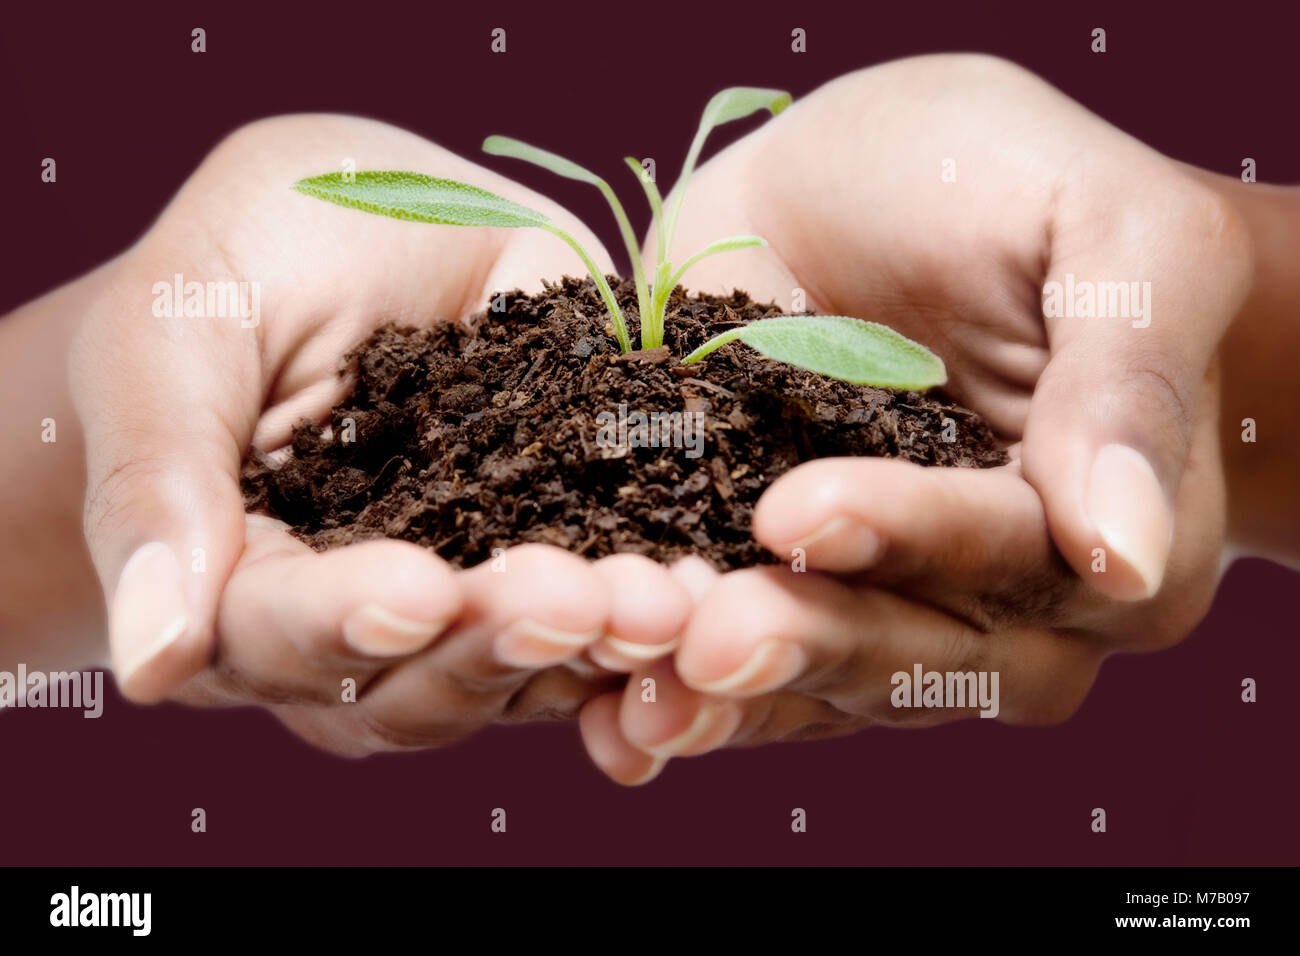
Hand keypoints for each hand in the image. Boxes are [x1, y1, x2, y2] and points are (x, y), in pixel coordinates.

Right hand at [68, 114, 688, 750]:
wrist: (344, 228)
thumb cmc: (233, 270)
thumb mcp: (176, 335)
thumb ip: (160, 485)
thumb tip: (150, 663)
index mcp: (245, 587)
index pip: (282, 633)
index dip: (347, 624)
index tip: (415, 592)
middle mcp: (364, 621)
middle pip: (422, 676)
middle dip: (502, 643)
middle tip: (577, 601)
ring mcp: (473, 592)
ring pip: (530, 660)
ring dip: (601, 642)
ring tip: (665, 600)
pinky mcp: (566, 542)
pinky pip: (613, 604)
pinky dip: (661, 614)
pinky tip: (715, 599)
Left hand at [579, 54, 1252, 779]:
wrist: (885, 182)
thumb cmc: (1017, 182)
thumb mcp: (1108, 231)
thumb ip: (1124, 381)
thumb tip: (1129, 561)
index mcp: (1103, 519)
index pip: (1018, 552)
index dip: (911, 538)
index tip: (798, 514)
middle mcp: (1007, 595)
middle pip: (922, 651)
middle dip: (812, 642)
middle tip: (707, 639)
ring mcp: (890, 601)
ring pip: (829, 682)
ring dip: (736, 696)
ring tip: (637, 698)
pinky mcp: (790, 590)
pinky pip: (751, 667)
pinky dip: (684, 687)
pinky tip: (604, 711)